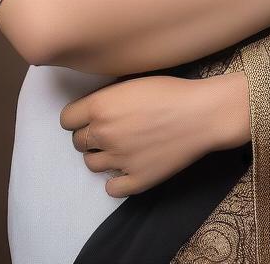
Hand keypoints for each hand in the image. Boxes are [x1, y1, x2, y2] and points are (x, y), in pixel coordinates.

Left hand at [59, 71, 249, 196]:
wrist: (202, 114)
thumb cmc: (171, 91)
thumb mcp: (133, 81)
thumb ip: (108, 96)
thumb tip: (95, 107)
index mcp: (100, 107)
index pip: (66, 120)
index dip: (78, 117)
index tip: (91, 116)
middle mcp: (103, 134)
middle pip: (78, 142)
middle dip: (91, 136)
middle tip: (112, 130)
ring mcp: (118, 160)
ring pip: (91, 164)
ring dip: (102, 156)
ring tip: (123, 147)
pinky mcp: (136, 180)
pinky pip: (111, 188)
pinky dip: (117, 179)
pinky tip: (130, 166)